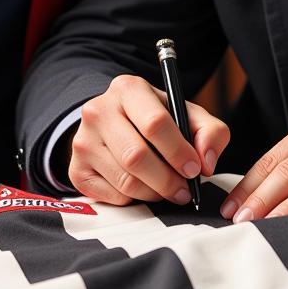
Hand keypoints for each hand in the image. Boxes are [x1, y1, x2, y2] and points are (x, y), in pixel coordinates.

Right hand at [69, 74, 229, 205]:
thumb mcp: (187, 114)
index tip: (195, 169)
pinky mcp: (76, 170)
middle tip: (184, 190)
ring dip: (154, 193)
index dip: (178, 151)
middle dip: (167, 180)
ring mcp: (82, 141)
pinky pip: (112, 196)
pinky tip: (143, 187)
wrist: (115, 122)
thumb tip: (207, 163)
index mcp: (128, 89)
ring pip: (125, 181)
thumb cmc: (156, 119)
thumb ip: (211, 132)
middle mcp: (99, 111)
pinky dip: (134, 199)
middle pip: (136, 156)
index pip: (154, 123)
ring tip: (167, 189)